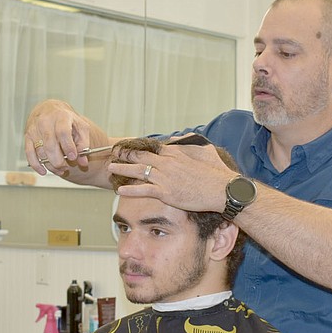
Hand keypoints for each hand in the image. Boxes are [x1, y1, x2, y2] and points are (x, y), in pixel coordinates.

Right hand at [24, 99, 103, 175]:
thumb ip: (84, 144)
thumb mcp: (80, 127)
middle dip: (59, 161)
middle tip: (66, 167)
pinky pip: (29, 154)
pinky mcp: (28, 137)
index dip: (68, 147)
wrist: (49, 109)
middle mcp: (46, 122)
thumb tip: (83, 162)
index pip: (63, 132)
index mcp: (61, 117)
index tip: (73, 157)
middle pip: (50, 145)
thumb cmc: (66, 120)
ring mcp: (35, 129)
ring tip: (60, 169)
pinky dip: (36, 165)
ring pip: (41, 152)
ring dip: (50, 165)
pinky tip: (43, 171)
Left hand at [108, 140, 235, 213]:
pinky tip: (120, 190)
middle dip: (125, 155)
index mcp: (175, 154)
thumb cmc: (215, 173)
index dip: (138, 148)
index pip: (152, 148)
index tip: (129, 148)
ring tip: (111, 169)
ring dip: (122, 169)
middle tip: (114, 154)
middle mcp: (168, 163)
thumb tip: (179, 140)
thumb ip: (190, 144)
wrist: (220, 190)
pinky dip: (130, 190)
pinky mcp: (166, 192)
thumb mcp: (204, 152)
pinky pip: (143, 190)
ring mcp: (165, 177)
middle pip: (141, 157)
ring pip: (138, 171)